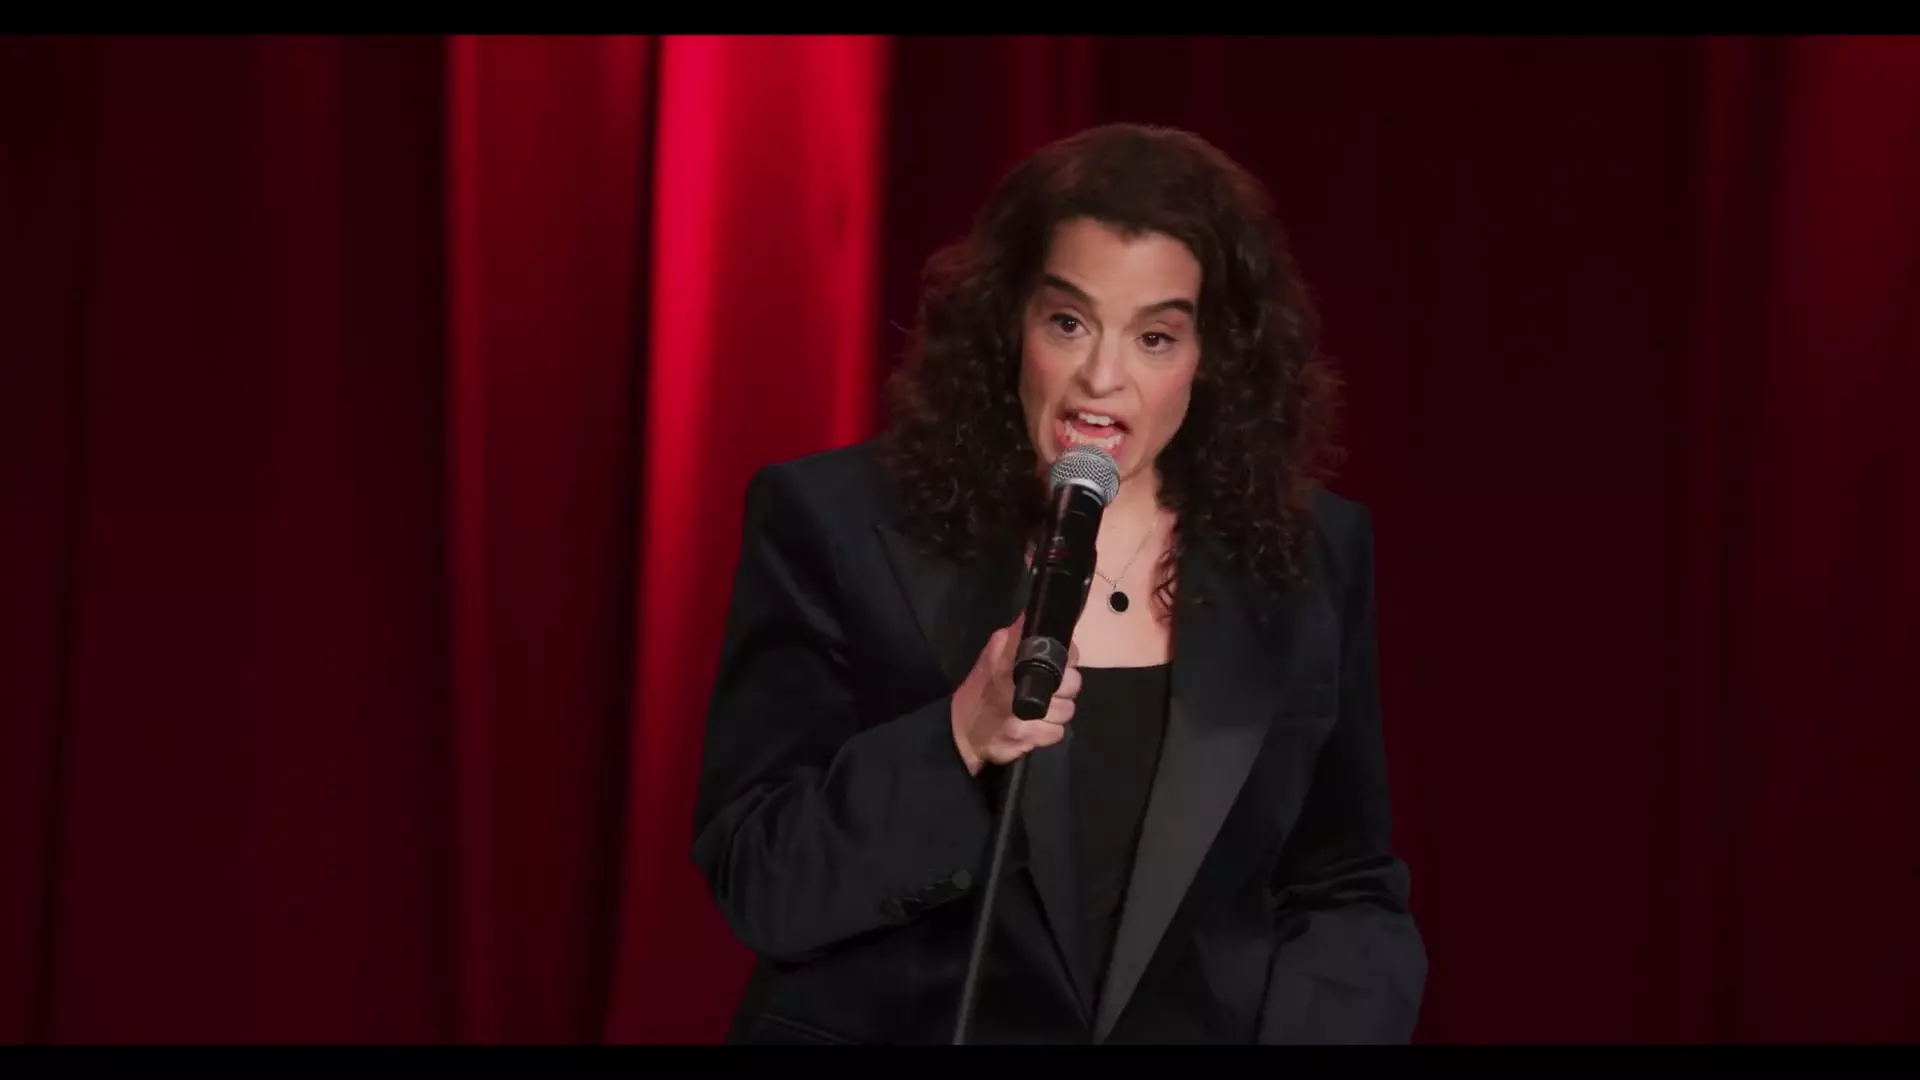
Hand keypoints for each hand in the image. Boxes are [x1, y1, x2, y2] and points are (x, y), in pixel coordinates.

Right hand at [949, 614, 1080, 775]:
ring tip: (1042, 710)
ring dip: (1057, 712)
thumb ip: (1013, 638)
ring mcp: (1022, 714)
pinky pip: (1057, 733)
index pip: (1060, 653)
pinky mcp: (1026, 737)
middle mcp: (1016, 685)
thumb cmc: (980, 691)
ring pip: (1067, 710)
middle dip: (1065, 688)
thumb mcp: (991, 657)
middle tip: (1051, 691)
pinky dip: (1049, 732)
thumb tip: (1030, 615)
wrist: (960, 731)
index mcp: (1008, 659)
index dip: (1068, 659)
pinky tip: (1035, 726)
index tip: (1062, 663)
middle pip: (1071, 683)